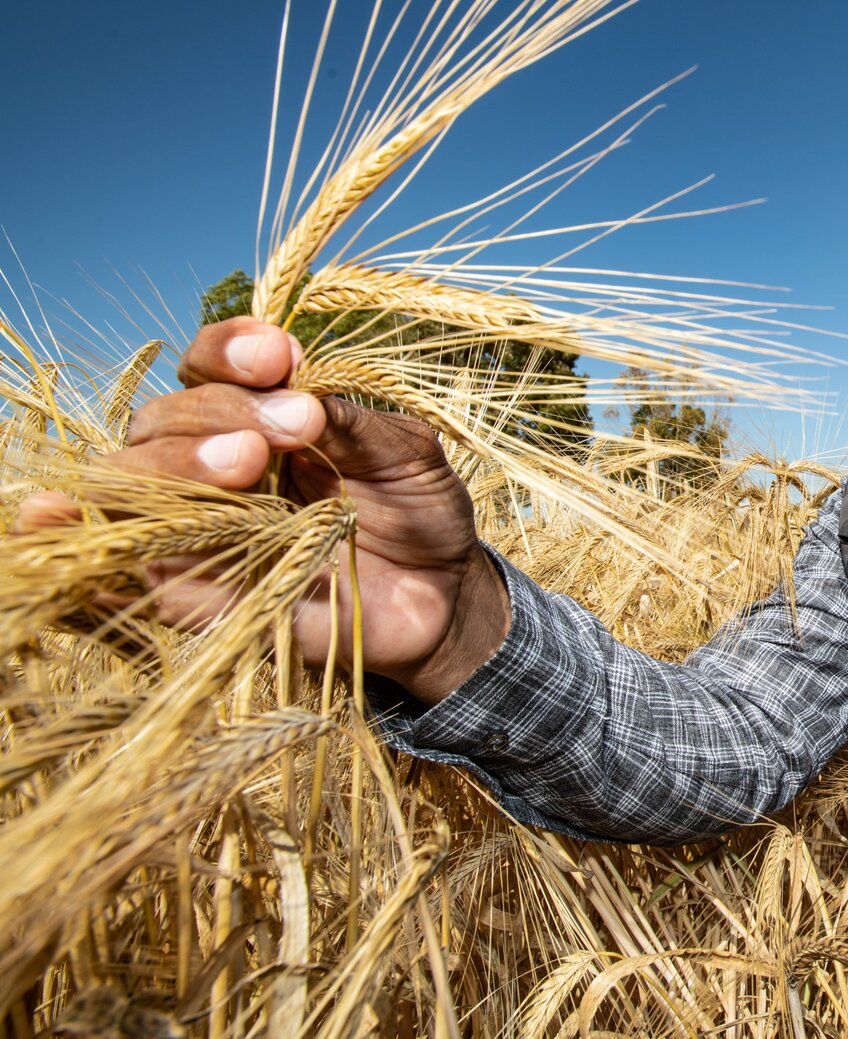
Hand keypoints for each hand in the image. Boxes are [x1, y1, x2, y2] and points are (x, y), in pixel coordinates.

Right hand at [20, 317, 509, 704]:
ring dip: (174, 462)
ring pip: (132, 476)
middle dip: (221, 411)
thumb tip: (299, 393)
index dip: (230, 350)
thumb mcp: (407, 456)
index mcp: (262, 411)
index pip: (211, 363)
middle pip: (165, 416)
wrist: (439, 601)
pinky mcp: (187, 589)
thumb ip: (355, 423)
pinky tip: (51, 515)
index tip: (279, 357)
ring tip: (247, 466)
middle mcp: (214, 459)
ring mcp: (195, 523)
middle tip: (292, 432)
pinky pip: (115, 560)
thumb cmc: (421, 514)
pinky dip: (73, 534)